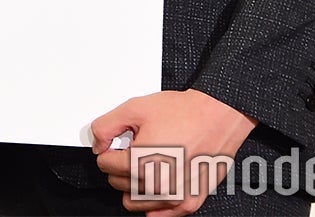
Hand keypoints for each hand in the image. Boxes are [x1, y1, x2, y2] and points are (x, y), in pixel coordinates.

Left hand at [91, 89, 257, 215]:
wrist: (218, 116)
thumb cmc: (184, 113)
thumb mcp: (134, 109)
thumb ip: (105, 127)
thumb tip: (97, 144)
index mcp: (139, 163)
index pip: (104, 164)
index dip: (110, 149)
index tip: (120, 143)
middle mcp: (156, 186)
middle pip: (117, 182)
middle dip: (121, 165)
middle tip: (137, 148)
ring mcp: (174, 198)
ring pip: (133, 201)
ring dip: (134, 184)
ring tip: (148, 163)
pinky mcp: (188, 203)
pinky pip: (157, 214)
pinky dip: (153, 201)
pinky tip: (158, 181)